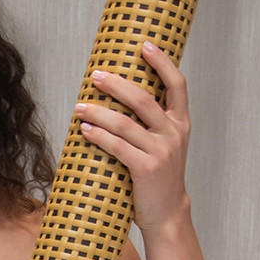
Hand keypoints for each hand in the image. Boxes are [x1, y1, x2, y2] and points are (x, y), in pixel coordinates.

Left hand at [72, 40, 189, 234]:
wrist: (167, 213)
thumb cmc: (158, 178)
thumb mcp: (163, 146)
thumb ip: (150, 124)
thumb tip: (118, 99)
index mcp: (180, 123)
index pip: (177, 84)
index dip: (162, 62)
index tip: (144, 45)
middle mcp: (173, 134)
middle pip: (144, 98)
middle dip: (117, 84)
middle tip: (96, 76)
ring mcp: (161, 152)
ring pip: (125, 123)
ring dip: (99, 112)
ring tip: (80, 106)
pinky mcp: (146, 169)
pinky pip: (118, 147)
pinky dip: (99, 136)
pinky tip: (85, 129)